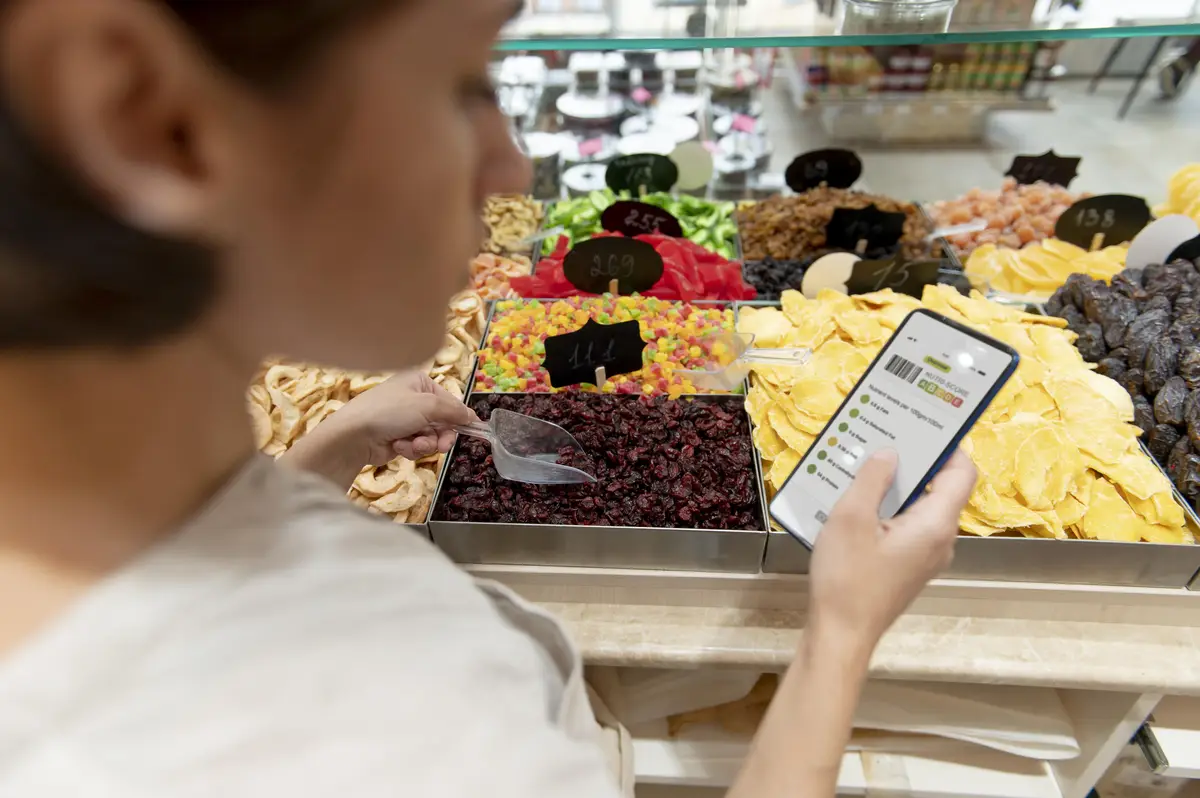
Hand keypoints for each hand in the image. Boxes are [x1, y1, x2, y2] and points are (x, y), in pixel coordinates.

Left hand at [328, 371, 478, 463]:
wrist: (354, 435)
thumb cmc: (391, 412)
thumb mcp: (427, 406)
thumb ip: (454, 411)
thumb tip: (474, 417)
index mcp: (420, 382)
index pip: (450, 401)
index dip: (458, 417)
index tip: (470, 430)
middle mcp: (413, 399)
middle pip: (442, 422)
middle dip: (440, 436)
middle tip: (441, 446)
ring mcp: (405, 420)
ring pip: (431, 437)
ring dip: (425, 444)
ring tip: (413, 445)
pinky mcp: (398, 438)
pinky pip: (417, 446)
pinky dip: (411, 448)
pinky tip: (399, 446)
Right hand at [808, 449, 976, 652]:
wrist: (841, 634)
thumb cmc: (847, 577)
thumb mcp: (851, 519)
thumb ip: (872, 480)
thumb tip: (890, 452)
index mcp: (935, 524)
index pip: (962, 473)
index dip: (948, 446)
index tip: (921, 427)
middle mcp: (940, 540)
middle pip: (941, 489)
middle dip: (913, 462)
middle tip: (883, 439)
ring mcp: (926, 556)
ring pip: (921, 509)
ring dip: (896, 487)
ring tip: (863, 468)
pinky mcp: (910, 567)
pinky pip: (908, 527)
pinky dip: (889, 510)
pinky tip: (857, 505)